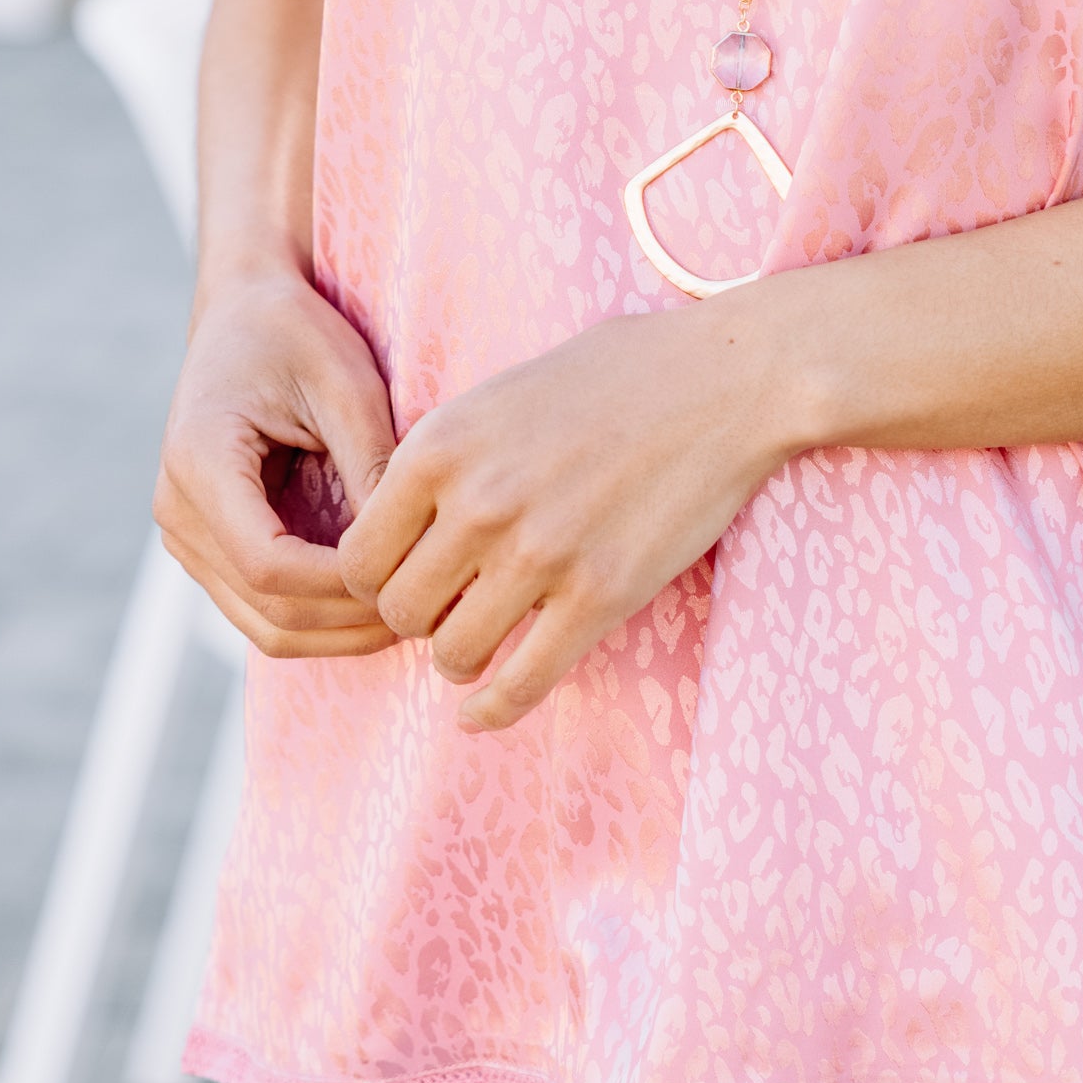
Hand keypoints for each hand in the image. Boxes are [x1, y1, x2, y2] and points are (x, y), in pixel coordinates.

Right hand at [155, 267, 399, 656]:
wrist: (243, 311)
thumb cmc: (295, 332)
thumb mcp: (345, 381)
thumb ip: (372, 461)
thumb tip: (411, 544)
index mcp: (200, 461)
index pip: (268, 564)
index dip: (340, 586)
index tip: (405, 576)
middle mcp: (177, 509)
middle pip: (263, 608)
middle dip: (346, 622)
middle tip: (424, 612)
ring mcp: (187, 535)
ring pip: (261, 623)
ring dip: (335, 632)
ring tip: (408, 614)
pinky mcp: (209, 545)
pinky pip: (261, 606)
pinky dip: (319, 616)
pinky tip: (375, 600)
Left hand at [337, 295, 799, 729]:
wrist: (724, 379)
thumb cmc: (617, 373)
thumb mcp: (501, 392)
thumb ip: (444, 455)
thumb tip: (393, 517)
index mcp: (442, 445)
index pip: (358, 557)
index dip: (376, 576)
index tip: (408, 572)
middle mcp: (480, 502)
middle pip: (398, 612)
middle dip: (419, 616)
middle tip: (452, 602)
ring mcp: (541, 552)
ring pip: (453, 653)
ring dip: (462, 654)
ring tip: (485, 634)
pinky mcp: (601, 593)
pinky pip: (522, 683)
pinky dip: (495, 707)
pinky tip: (484, 709)